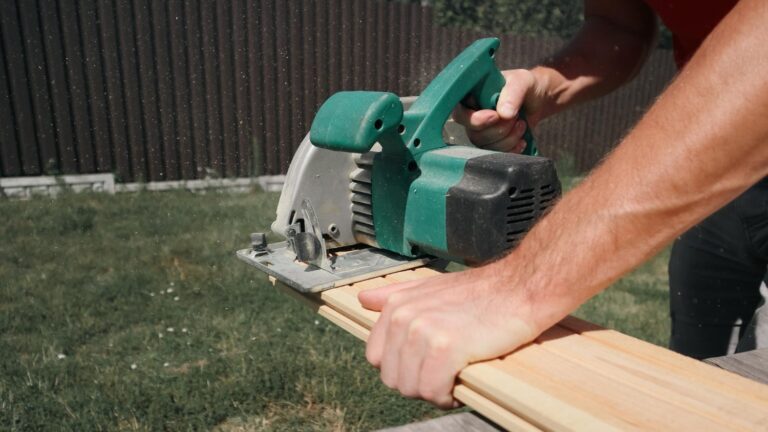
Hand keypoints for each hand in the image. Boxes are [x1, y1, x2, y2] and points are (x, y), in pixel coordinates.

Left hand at [358, 265, 538, 408]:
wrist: (518, 290)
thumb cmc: (480, 292)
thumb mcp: (429, 287)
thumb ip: (394, 295)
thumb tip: (364, 299)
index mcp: (396, 306)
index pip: (376, 357)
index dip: (400, 368)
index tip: (423, 366)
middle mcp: (404, 317)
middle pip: (392, 378)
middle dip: (417, 383)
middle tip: (443, 375)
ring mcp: (423, 332)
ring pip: (412, 388)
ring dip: (434, 392)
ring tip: (453, 377)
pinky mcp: (446, 348)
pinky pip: (433, 390)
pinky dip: (447, 396)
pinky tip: (460, 382)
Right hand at [453, 69, 548, 152]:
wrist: (538, 100)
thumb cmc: (525, 86)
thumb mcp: (521, 81)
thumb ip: (512, 94)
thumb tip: (504, 114)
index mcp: (471, 97)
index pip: (460, 114)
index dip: (475, 120)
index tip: (495, 116)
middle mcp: (472, 117)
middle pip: (474, 135)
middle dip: (499, 129)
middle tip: (516, 116)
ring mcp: (481, 133)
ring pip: (486, 147)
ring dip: (509, 138)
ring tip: (522, 123)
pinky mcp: (492, 145)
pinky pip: (497, 155)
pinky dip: (512, 149)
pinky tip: (521, 139)